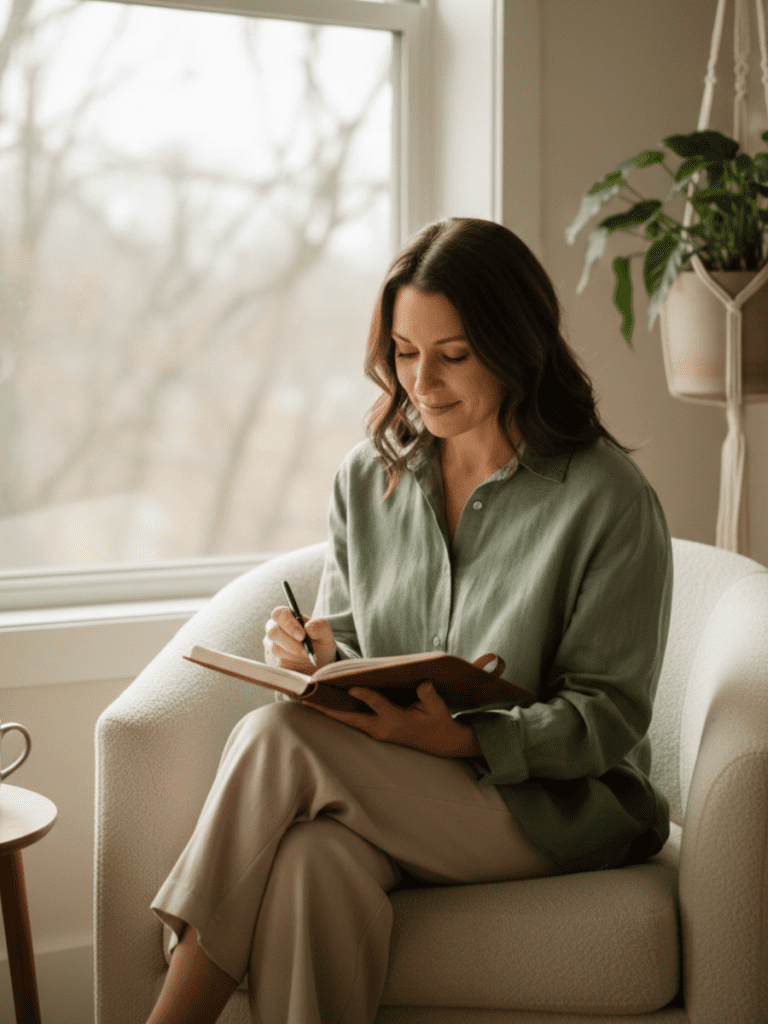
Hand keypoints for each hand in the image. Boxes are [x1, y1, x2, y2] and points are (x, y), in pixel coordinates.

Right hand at [263, 607, 336, 671]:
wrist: (319, 661)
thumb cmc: (319, 642)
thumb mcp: (325, 632)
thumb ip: (319, 626)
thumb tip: (309, 628)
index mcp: (286, 617)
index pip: (279, 614)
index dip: (289, 624)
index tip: (302, 636)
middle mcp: (275, 629)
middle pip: (273, 633)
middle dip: (291, 643)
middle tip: (306, 651)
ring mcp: (272, 645)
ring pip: (275, 649)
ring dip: (294, 654)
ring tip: (307, 656)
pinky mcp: (272, 661)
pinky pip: (277, 662)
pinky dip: (292, 664)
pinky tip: (301, 663)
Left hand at [311, 681, 482, 758]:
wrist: (442, 743)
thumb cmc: (438, 721)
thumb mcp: (438, 708)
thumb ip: (430, 696)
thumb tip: (424, 683)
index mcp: (397, 721)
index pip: (377, 705)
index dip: (365, 696)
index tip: (350, 687)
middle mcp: (382, 728)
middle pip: (350, 718)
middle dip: (329, 709)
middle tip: (308, 699)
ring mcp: (377, 731)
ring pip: (348, 720)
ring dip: (328, 711)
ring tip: (308, 700)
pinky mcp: (376, 731)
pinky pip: (353, 721)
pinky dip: (338, 713)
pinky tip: (325, 705)